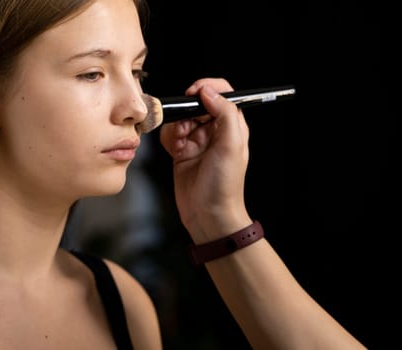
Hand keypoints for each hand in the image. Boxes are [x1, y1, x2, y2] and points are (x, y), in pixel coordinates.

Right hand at [160, 78, 251, 242]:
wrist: (208, 215)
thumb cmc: (224, 185)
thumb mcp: (231, 145)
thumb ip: (224, 113)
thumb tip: (209, 91)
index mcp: (232, 125)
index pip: (222, 93)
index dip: (207, 88)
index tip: (194, 94)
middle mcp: (215, 130)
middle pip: (196, 104)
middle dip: (186, 112)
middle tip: (186, 128)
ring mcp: (197, 140)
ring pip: (180, 118)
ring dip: (176, 128)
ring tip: (181, 145)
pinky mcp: (182, 150)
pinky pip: (170, 134)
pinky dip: (168, 139)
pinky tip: (175, 151)